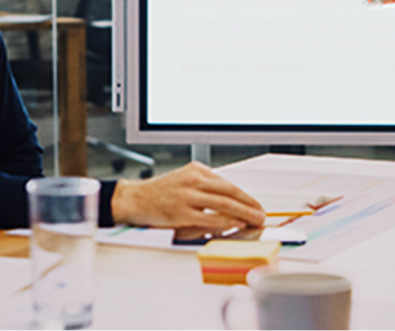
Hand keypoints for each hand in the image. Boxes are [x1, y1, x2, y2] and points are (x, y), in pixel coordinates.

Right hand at [111, 162, 265, 233]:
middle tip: (261, 213)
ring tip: (255, 220)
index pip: (227, 183)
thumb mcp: (183, 181)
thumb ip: (204, 190)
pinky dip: (226, 222)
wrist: (133, 199)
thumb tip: (228, 205)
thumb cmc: (158, 193)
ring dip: (244, 213)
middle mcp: (193, 180)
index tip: (255, 204)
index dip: (245, 195)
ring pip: (224, 204)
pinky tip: (236, 224)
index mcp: (195, 170)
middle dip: (250, 204)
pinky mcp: (181, 213)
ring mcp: (187, 196)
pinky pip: (210, 218)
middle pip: (230, 192)